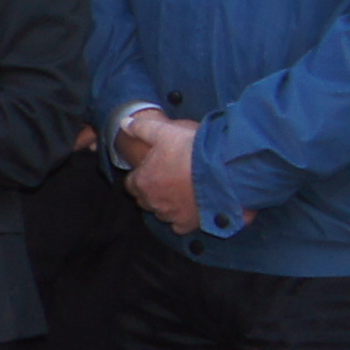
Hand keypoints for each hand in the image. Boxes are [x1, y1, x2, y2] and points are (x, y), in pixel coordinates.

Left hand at [118, 108, 202, 231]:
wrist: (223, 171)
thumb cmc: (191, 150)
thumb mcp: (164, 132)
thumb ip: (142, 128)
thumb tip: (125, 124)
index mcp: (143, 182)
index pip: (131, 184)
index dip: (140, 175)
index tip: (151, 169)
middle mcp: (153, 202)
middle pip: (144, 199)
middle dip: (151, 190)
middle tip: (167, 177)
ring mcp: (170, 215)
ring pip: (161, 212)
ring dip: (167, 203)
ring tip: (181, 190)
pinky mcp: (188, 223)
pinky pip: (179, 225)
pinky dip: (182, 217)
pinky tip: (191, 206)